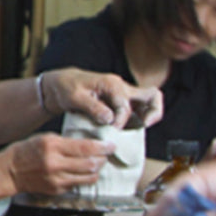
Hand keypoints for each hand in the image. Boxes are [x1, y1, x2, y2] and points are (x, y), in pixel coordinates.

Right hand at [0, 133, 110, 194]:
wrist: (9, 172)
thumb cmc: (25, 152)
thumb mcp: (44, 138)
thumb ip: (66, 142)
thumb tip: (89, 144)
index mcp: (52, 146)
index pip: (85, 147)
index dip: (102, 147)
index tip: (111, 145)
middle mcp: (55, 164)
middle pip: (91, 163)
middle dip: (103, 159)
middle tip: (106, 154)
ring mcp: (56, 179)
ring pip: (88, 177)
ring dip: (96, 170)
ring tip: (98, 164)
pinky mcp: (57, 189)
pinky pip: (78, 184)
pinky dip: (84, 178)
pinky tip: (84, 172)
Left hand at [40, 68, 161, 127]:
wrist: (62, 84)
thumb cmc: (67, 88)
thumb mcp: (75, 98)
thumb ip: (93, 107)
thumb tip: (109, 119)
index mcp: (111, 84)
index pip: (125, 107)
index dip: (119, 122)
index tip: (110, 131)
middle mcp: (122, 87)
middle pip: (152, 96)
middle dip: (154, 113)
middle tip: (144, 126)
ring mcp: (124, 94)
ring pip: (148, 103)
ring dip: (147, 117)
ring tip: (136, 131)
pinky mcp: (121, 102)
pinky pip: (138, 110)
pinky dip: (138, 120)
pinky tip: (127, 130)